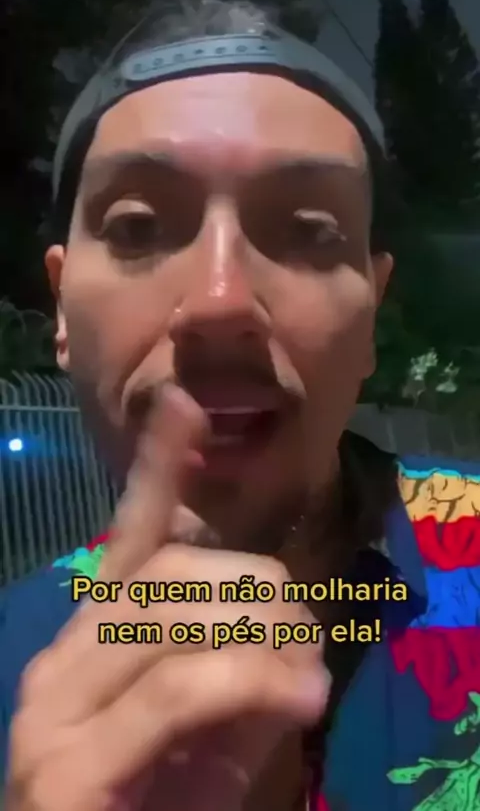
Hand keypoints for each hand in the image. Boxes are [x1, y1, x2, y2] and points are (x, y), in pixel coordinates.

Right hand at [6, 386, 329, 810]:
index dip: (158, 471)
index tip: (185, 405)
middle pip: (164, 568)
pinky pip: (174, 688)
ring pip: (167, 611)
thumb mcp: (211, 740)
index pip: (126, 541)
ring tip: (310, 667)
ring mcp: (53, 713)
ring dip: (259, 627)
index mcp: (90, 645)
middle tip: (307, 624)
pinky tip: (301, 694)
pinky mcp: (66, 770)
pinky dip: (250, 679)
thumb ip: (240, 679)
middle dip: (251, 581)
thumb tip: (294, 628)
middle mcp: (59, 663)